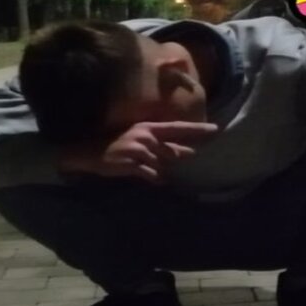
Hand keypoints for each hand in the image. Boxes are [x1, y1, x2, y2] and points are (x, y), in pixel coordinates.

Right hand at [57, 121, 218, 183]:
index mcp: (149, 127)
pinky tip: (150, 177)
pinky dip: (153, 178)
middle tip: (189, 154)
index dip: (197, 129)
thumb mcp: (140, 139)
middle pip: (172, 150)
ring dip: (157, 169)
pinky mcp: (132, 164)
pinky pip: (151, 175)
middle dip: (179, 155)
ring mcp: (139, 150)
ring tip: (143, 165)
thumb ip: (162, 146)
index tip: (215, 129)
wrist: (91, 152)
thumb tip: (186, 152)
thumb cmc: (118, 145)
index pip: (178, 127)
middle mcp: (146, 136)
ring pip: (161, 165)